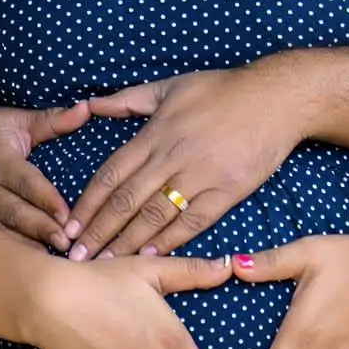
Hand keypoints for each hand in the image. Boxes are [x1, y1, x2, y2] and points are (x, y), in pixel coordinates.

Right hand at [0, 94, 91, 248]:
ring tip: (51, 259)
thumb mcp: (17, 119)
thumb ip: (53, 120)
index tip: (67, 216)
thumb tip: (87, 108)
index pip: (25, 182)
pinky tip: (27, 264)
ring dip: (25, 246)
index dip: (46, 200)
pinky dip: (7, 250)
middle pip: (14, 212)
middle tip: (66, 243)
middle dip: (40, 229)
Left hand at [66, 64, 305, 261]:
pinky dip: (170, 239)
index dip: (87, 204)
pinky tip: (151, 255)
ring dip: (127, 242)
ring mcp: (201, 175)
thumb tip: (89, 103)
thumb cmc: (225, 89)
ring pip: (155, 215)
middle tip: (76, 257)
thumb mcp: (172, 85)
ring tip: (106, 263)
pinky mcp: (228, 190)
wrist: (279, 98)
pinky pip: (194, 221)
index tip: (69, 227)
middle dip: (98, 231)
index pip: (110, 175)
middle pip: (126, 201)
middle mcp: (173, 156)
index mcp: (155, 133)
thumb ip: (128, 99)